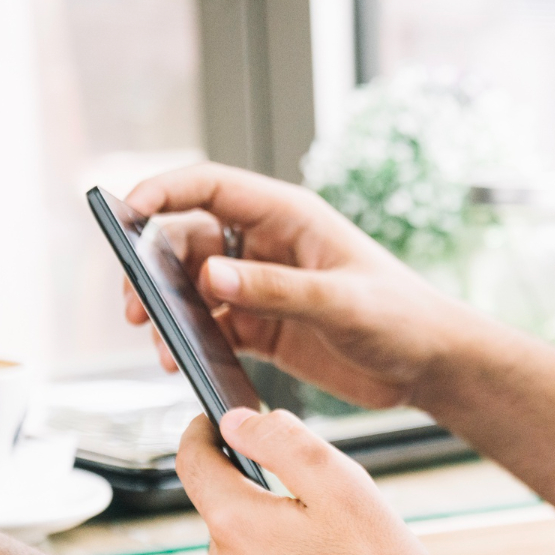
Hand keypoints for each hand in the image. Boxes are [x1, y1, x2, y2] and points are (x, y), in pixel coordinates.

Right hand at [124, 162, 489, 409]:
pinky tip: (182, 363)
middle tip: (135, 305)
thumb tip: (211, 276)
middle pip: (185, 240)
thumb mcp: (341, 302)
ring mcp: (261, 287)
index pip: (209, 187)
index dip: (161, 192)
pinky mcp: (262, 328)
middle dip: (152, 267)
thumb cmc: (403, 318)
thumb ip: (277, 290)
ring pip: (191, 288)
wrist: (431, 366)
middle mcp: (266, 245)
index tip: (124, 214)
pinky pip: (209, 328)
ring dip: (167, 312)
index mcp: (287, 216)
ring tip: (162, 347)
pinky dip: (189, 343)